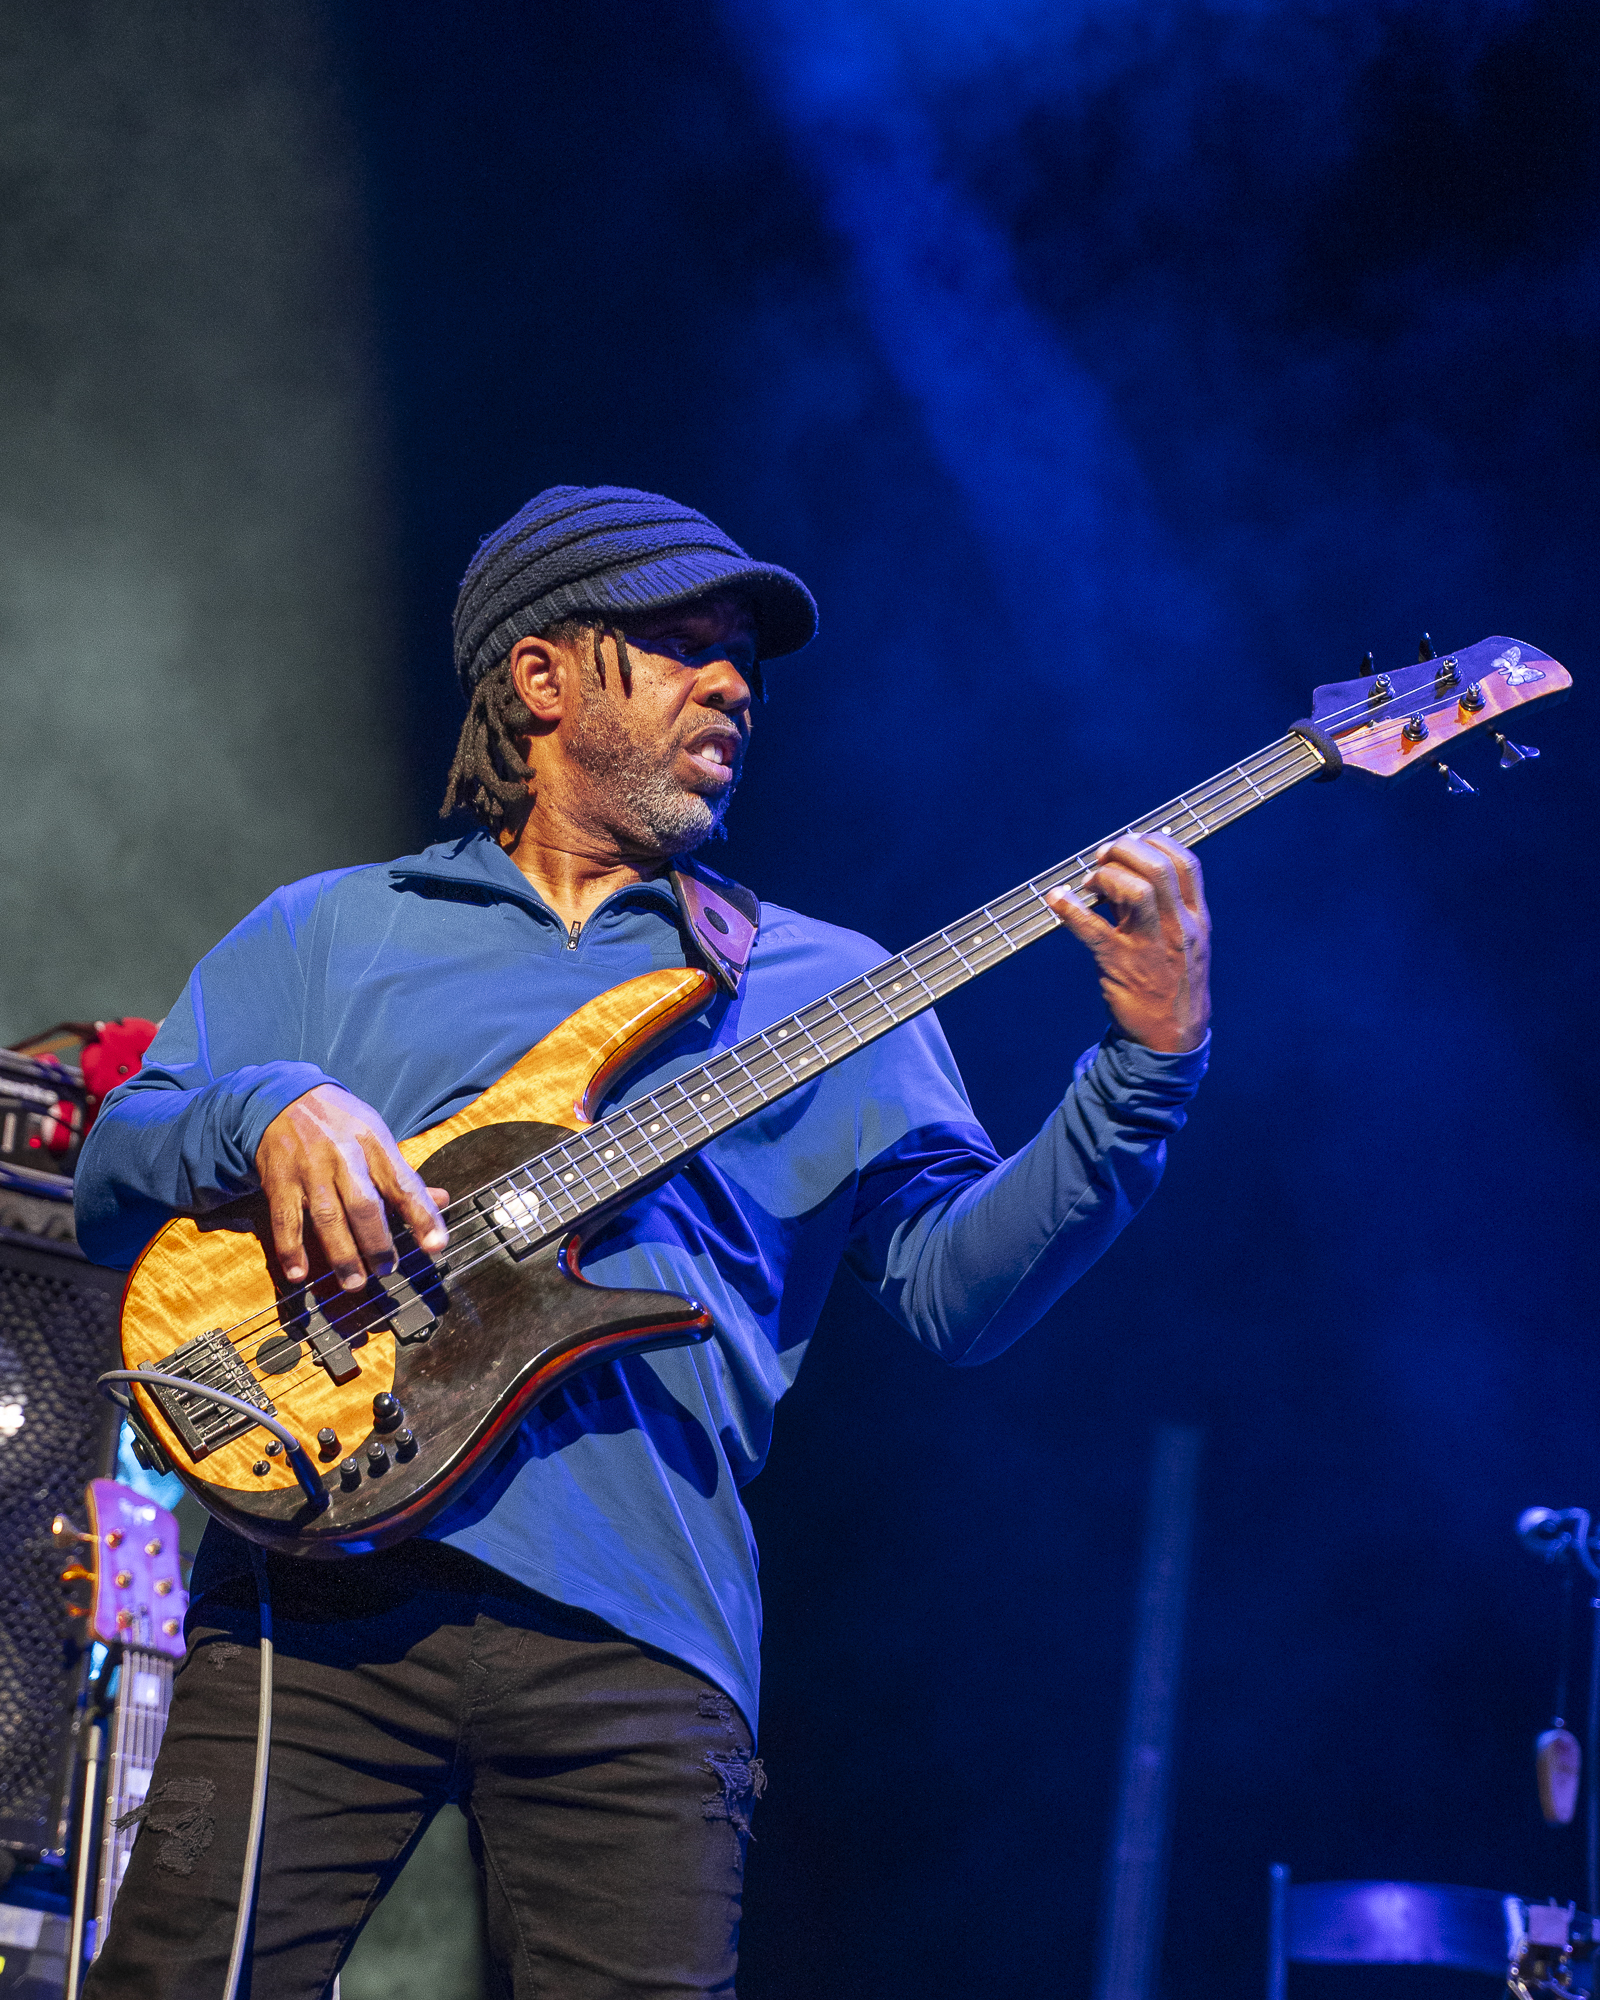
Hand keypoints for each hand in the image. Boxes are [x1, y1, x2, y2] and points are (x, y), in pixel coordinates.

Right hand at [255, 1084, 449, 1289]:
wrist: (285, 1097)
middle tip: (386, 1270)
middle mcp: (343, 1156)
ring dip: (342, 1254)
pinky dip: (291, 1249)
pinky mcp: (279, 1181)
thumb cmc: (341, 1123)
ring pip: (327, 1216)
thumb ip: (404, 1173)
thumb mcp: (377, 1135)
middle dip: (377, 1243)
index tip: (436, 1245)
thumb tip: (442, 1200)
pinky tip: (298, 1274)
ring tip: (354, 1283)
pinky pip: (285, 1220)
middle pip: (364, 1205)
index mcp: (374, 1144)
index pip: (404, 1184)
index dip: (423, 1216)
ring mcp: (309, 1169)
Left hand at [1045, 834, 1210, 1052]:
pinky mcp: (1121, 965)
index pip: (1186, 864)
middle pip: (1158, 868)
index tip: (1132, 842)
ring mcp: (1150, 947)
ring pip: (1134, 891)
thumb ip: (1159, 909)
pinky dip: (1070, 909)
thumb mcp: (1181, 943)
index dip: (1156, 842)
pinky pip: (1093, 929)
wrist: (1172, 1039)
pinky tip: (1056, 899)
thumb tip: (1122, 872)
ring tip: (1089, 884)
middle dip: (1125, 851)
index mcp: (1196, 920)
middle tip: (1103, 857)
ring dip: (1105, 876)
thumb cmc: (1171, 984)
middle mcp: (1178, 929)